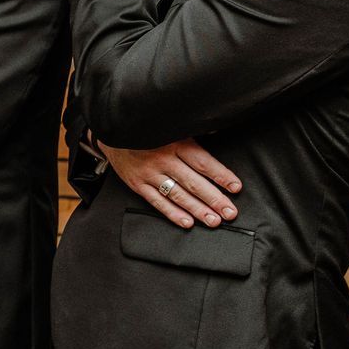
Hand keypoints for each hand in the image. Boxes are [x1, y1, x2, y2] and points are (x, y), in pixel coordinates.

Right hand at [100, 138, 240, 228]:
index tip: (236, 187)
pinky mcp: (137, 184)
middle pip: (193, 183)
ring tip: (214, 221)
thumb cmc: (148, 129)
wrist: (113, 130)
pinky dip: (172, 213)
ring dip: (197, 210)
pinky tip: (187, 222)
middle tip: (230, 213)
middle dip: (214, 199)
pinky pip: (156, 202)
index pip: (203, 162)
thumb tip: (218, 128)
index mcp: (175, 143)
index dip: (221, 175)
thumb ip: (194, 131)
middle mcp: (163, 160)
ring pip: (177, 195)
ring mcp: (149, 174)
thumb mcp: (171, 125)